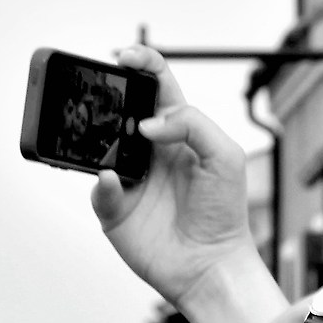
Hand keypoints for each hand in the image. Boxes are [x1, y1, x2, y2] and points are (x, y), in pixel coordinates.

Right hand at [90, 47, 259, 314]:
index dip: (141, 64)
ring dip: (97, 137)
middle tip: (104, 85)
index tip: (126, 57)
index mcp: (178, 132)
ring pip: (99, 146)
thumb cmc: (225, 212)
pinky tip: (115, 181)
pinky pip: (97, 188)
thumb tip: (148, 124)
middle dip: (108, 93)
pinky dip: (102, 183)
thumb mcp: (226, 156)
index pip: (156, 87)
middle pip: (121, 110)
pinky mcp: (114, 208)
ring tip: (109, 137)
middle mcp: (149, 151)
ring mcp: (129, 177)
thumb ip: (193, 125)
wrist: (212, 265)